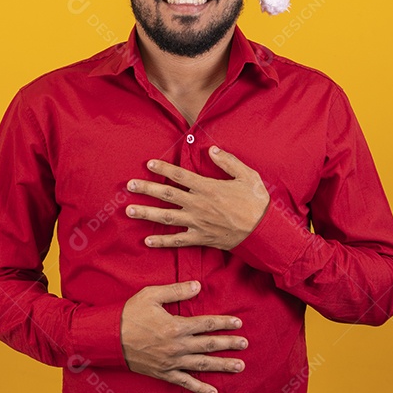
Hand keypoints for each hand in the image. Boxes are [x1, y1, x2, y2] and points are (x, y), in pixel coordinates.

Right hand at [120, 280, 247, 392]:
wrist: (108, 338)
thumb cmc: (129, 314)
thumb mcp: (151, 295)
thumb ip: (176, 291)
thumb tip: (198, 286)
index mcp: (176, 326)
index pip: (206, 324)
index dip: (224, 323)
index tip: (238, 323)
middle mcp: (177, 346)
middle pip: (209, 345)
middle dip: (229, 344)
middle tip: (245, 344)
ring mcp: (171, 362)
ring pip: (202, 365)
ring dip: (222, 366)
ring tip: (239, 366)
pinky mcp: (163, 373)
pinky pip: (185, 383)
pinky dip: (199, 388)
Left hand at [125, 146, 269, 250]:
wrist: (264, 232)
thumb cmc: (256, 202)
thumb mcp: (247, 175)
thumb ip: (228, 162)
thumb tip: (211, 150)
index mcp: (208, 187)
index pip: (180, 175)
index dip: (163, 168)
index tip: (149, 163)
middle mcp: (198, 204)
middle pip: (166, 195)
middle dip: (146, 189)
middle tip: (128, 186)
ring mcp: (197, 222)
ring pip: (166, 217)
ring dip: (146, 214)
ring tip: (129, 211)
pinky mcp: (200, 238)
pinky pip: (178, 240)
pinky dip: (162, 242)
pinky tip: (148, 241)